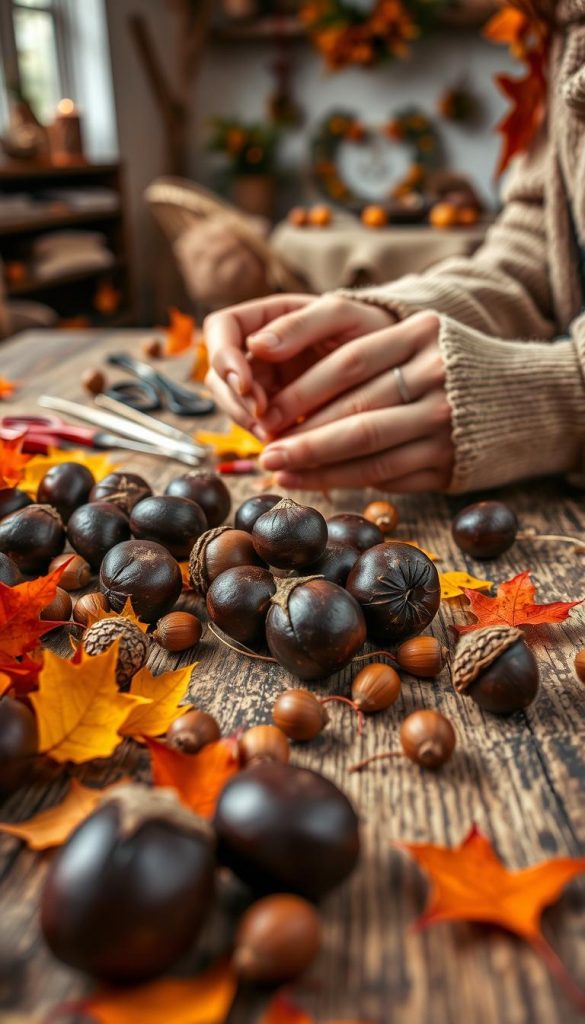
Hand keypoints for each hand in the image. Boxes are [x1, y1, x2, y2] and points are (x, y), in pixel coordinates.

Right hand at [204, 293, 392, 436]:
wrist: (400, 361)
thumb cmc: (372, 327)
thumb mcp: (342, 316)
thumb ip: (300, 324)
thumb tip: (255, 344)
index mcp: (266, 318)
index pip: (221, 329)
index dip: (223, 356)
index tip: (245, 382)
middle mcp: (260, 353)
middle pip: (221, 376)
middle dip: (236, 400)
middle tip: (263, 419)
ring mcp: (269, 385)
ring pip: (237, 407)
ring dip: (249, 424)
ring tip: (275, 436)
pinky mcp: (283, 416)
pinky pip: (263, 430)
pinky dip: (271, 439)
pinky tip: (290, 447)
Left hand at [255, 306, 453, 492]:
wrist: (527, 398)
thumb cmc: (447, 365)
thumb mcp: (416, 337)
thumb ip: (364, 347)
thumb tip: (276, 364)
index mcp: (420, 335)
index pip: (349, 361)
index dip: (302, 388)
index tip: (266, 409)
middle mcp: (436, 376)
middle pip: (355, 407)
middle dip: (302, 432)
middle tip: (264, 450)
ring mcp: (444, 421)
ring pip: (367, 446)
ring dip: (316, 463)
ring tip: (277, 471)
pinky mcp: (448, 460)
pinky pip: (385, 473)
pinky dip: (343, 480)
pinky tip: (311, 483)